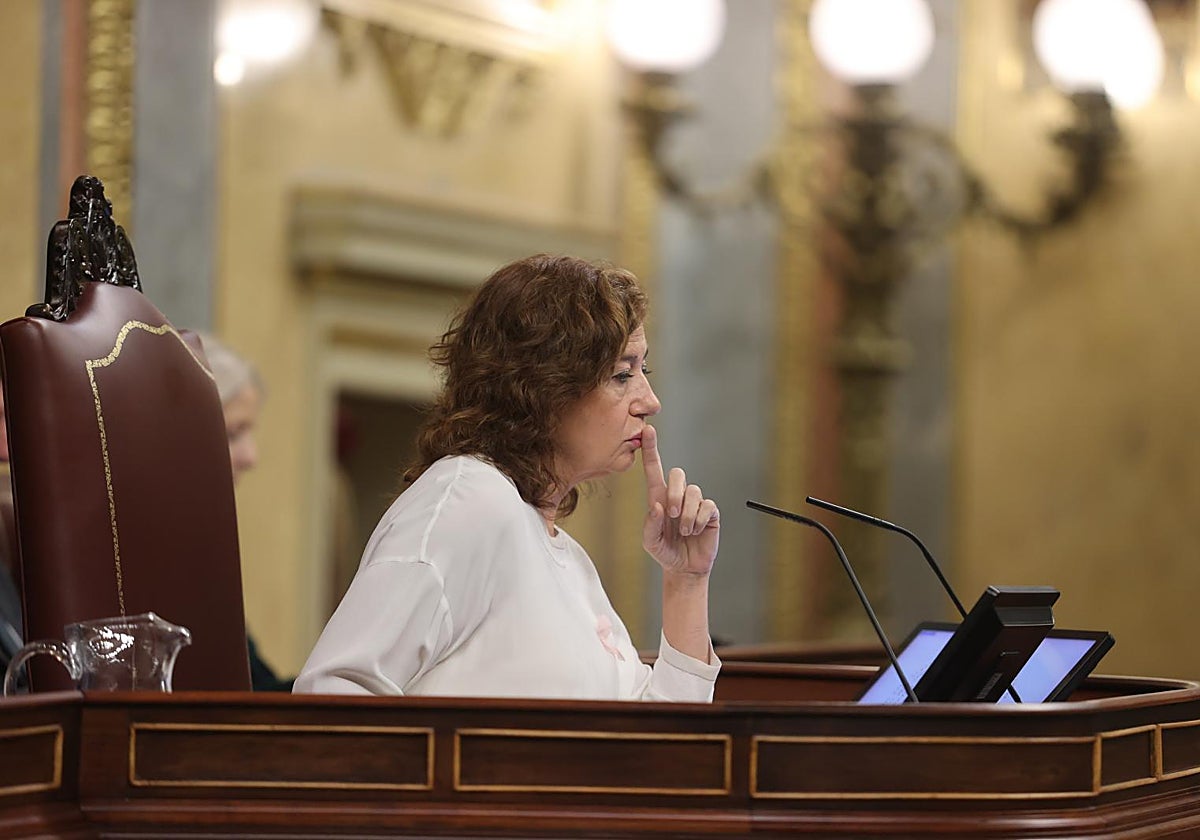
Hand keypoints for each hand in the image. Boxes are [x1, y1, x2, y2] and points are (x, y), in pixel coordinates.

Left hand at [640, 425, 718, 577]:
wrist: (684, 567)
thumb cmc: (664, 551)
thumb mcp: (650, 541)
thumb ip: (651, 524)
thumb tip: (659, 506)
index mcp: (658, 497)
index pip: (654, 468)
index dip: (650, 449)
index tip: (647, 430)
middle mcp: (677, 495)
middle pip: (677, 474)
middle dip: (675, 493)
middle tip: (672, 515)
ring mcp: (694, 502)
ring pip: (693, 491)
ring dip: (687, 514)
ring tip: (685, 530)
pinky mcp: (709, 512)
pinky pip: (707, 506)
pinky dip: (699, 520)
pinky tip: (696, 531)